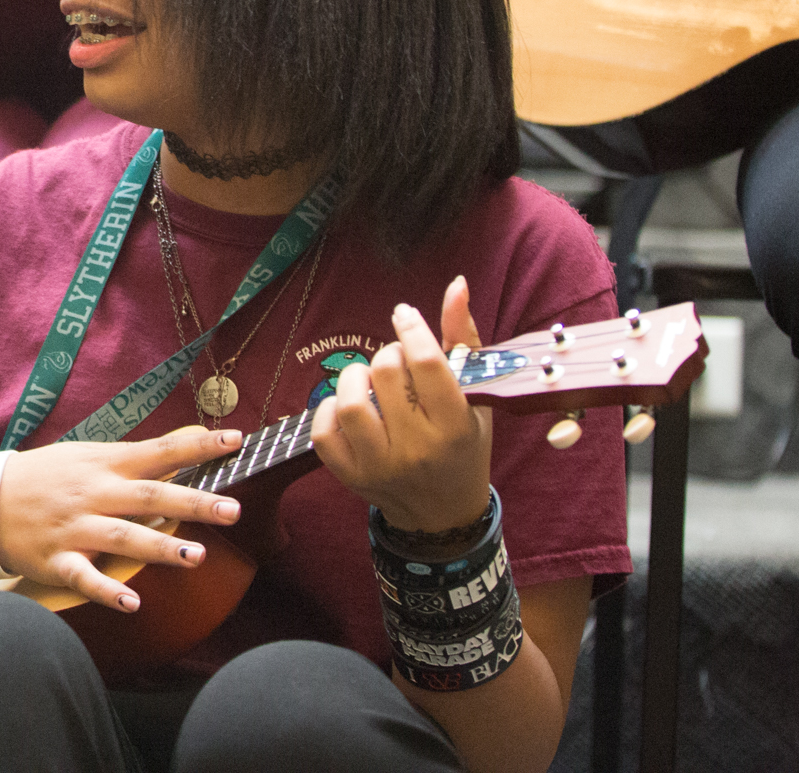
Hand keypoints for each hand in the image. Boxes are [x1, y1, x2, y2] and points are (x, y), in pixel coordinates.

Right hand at [0, 428, 243, 612]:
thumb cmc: (45, 477)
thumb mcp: (87, 455)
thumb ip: (139, 454)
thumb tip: (191, 438)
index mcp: (104, 465)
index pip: (158, 452)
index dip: (197, 446)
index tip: (236, 441)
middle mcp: (94, 494)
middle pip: (149, 497)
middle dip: (192, 504)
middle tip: (232, 511)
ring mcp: (75, 528)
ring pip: (123, 537)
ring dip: (160, 547)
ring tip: (197, 557)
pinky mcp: (57, 560)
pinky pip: (85, 577)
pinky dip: (107, 591)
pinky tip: (133, 603)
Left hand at [311, 279, 492, 536]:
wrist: (444, 514)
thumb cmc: (464, 446)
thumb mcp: (475, 397)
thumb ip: (463, 339)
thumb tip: (456, 284)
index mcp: (456, 427)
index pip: (425, 363)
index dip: (410, 328)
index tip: (403, 315)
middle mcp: (418, 449)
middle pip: (385, 373)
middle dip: (387, 354)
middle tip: (396, 361)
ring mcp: (381, 466)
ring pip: (349, 400)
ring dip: (354, 377)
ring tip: (369, 381)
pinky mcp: (351, 476)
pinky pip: (322, 430)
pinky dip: (329, 410)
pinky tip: (349, 408)